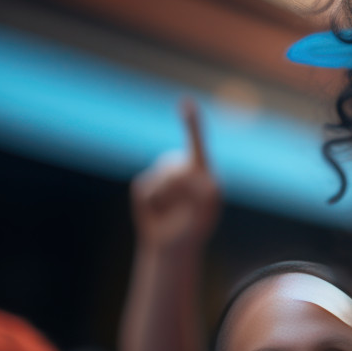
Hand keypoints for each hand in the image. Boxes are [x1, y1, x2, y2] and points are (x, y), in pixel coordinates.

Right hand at [131, 99, 221, 257]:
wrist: (172, 247)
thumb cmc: (194, 228)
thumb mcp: (206, 212)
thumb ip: (204, 192)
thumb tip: (189, 171)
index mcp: (202, 170)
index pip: (197, 142)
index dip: (191, 123)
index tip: (186, 103)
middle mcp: (182, 168)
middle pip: (177, 167)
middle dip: (180, 189)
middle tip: (187, 209)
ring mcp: (162, 175)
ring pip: (161, 178)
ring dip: (166, 199)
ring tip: (172, 212)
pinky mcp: (145, 185)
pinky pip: (146, 189)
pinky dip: (151, 205)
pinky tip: (157, 213)